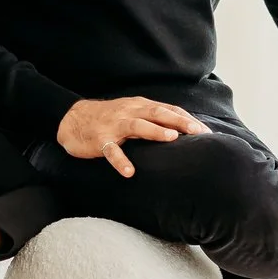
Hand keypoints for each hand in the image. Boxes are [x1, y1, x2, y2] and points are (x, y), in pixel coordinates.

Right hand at [56, 96, 209, 178]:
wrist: (72, 118)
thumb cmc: (108, 118)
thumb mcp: (132, 113)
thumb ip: (153, 118)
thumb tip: (181, 128)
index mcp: (139, 106)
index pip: (168, 110)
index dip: (187, 118)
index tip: (205, 130)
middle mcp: (129, 112)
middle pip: (158, 114)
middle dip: (179, 121)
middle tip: (198, 131)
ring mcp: (114, 126)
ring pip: (137, 126)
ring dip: (155, 131)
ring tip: (171, 138)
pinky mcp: (99, 140)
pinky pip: (110, 151)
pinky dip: (120, 161)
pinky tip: (128, 172)